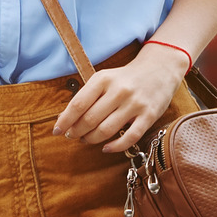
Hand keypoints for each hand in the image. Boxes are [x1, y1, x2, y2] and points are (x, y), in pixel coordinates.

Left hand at [53, 43, 188, 152]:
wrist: (160, 68)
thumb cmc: (125, 78)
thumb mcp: (104, 79)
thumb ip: (87, 96)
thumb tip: (65, 118)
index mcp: (103, 79)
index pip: (78, 104)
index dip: (65, 120)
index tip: (57, 130)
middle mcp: (119, 91)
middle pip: (90, 119)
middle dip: (77, 132)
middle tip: (73, 135)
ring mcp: (135, 104)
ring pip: (106, 130)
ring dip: (92, 139)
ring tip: (87, 139)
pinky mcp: (149, 115)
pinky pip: (130, 138)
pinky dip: (115, 147)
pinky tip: (106, 148)